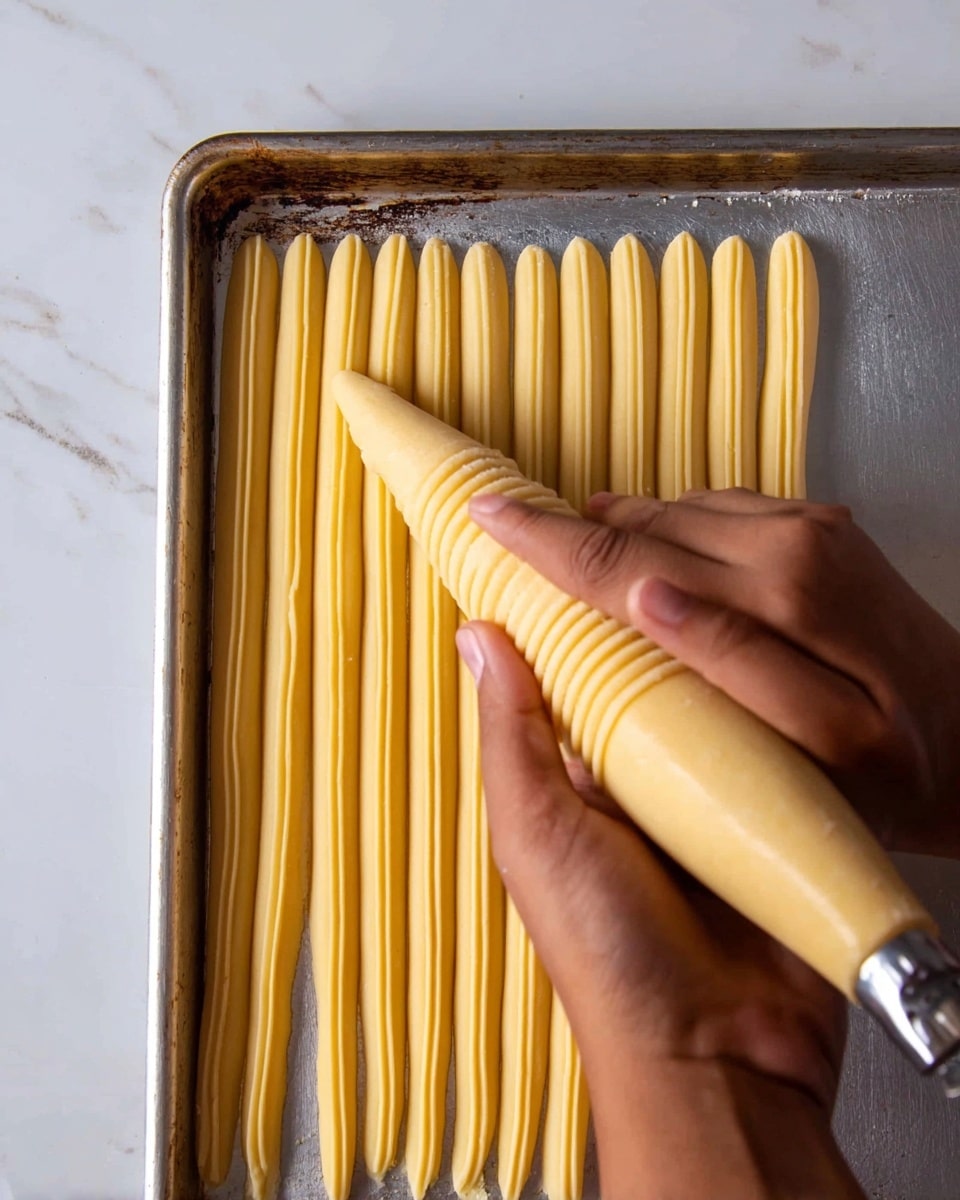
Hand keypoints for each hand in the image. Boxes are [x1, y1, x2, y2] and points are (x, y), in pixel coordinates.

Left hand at [457, 622, 863, 1199]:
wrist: (718, 1048)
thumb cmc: (608, 955)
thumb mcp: (535, 830)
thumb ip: (510, 734)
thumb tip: (480, 638)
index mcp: (576, 784)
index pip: (577, 684)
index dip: (580, 628)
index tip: (586, 560)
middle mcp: (642, 785)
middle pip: (653, 686)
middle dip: (662, 645)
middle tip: (670, 589)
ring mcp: (710, 798)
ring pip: (718, 707)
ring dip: (723, 681)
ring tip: (724, 629)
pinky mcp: (773, 814)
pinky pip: (777, 747)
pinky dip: (778, 722)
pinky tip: (779, 690)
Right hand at [467, 488, 959, 857]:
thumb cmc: (902, 767)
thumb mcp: (819, 743)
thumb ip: (729, 664)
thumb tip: (643, 599)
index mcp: (778, 594)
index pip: (627, 564)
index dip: (546, 543)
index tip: (487, 516)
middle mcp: (793, 542)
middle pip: (644, 528)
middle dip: (568, 530)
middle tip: (505, 524)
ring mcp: (812, 527)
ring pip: (678, 510)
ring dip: (616, 526)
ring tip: (560, 538)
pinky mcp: (821, 526)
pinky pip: (720, 508)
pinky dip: (669, 522)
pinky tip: (643, 539)